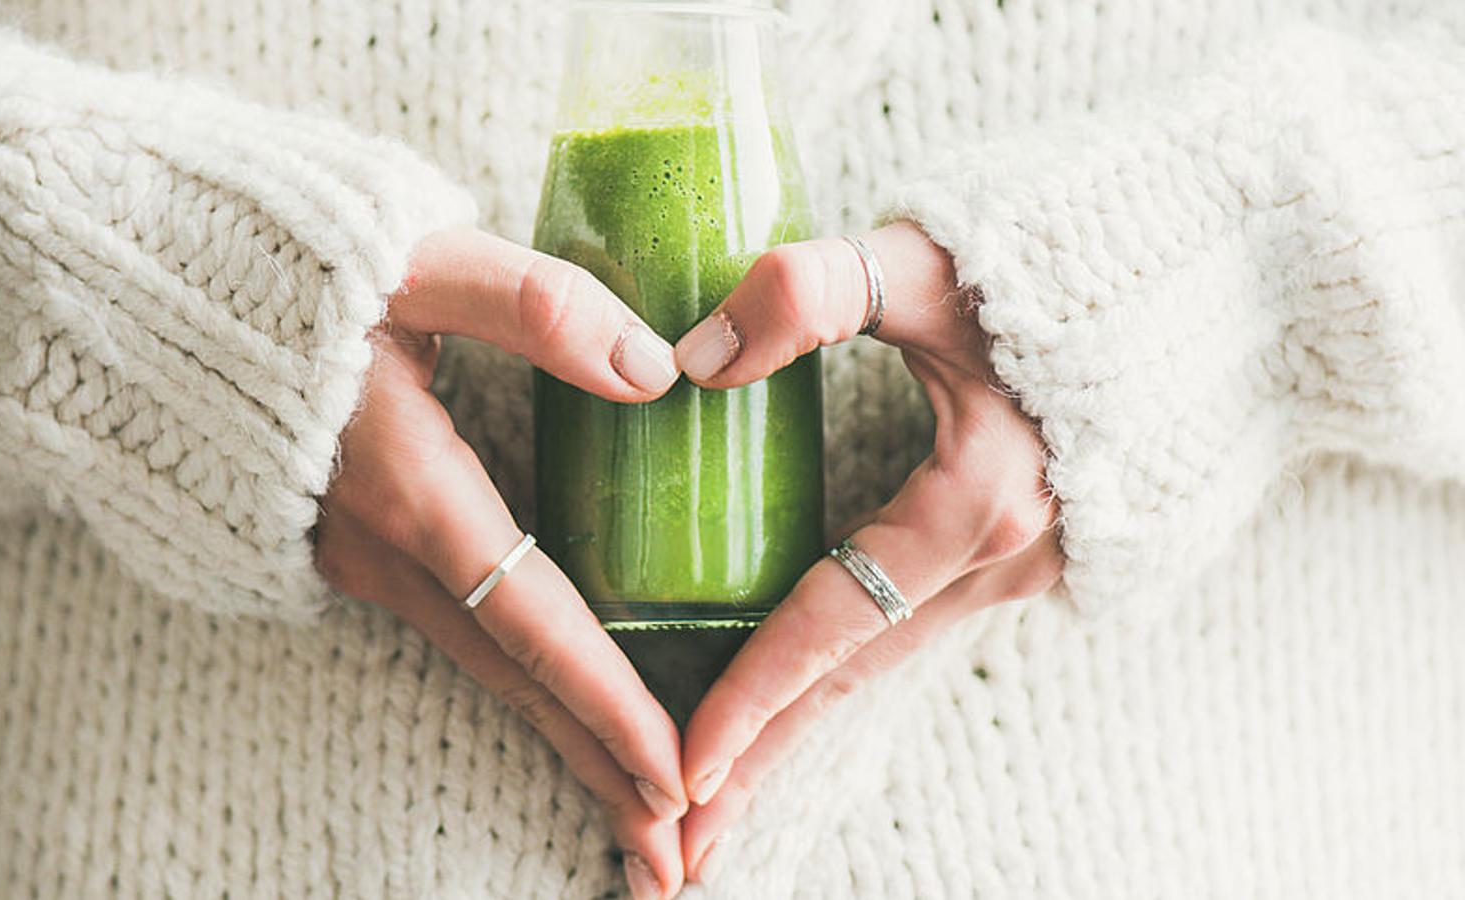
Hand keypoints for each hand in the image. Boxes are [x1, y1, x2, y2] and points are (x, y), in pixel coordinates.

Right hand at [315, 228, 688, 899]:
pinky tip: (555, 709)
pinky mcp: (346, 546)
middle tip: (672, 856)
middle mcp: (383, 550)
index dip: (607, 703)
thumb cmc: (284, 269)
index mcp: (412, 490)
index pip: (533, 623)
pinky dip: (517, 688)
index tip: (673, 778)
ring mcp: (356, 557)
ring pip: (482, 666)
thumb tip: (653, 370)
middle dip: (596, 766)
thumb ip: (534, 307)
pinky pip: (452, 635)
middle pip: (513, 679)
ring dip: (561, 739)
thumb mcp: (414, 262)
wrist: (139, 296)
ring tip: (630, 809)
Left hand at [670, 222, 1064, 878]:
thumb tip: (692, 359)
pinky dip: (853, 673)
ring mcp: (1028, 562)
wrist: (1229, 271)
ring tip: (728, 791)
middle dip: (765, 758)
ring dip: (805, 724)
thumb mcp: (934, 258)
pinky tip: (810, 694)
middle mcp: (1006, 557)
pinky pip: (920, 628)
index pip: (830, 624)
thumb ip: (810, 292)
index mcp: (976, 502)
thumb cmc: (1078, 253)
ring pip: (887, 661)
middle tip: (679, 843)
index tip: (678, 765)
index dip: (750, 695)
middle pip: (853, 678)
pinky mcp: (1036, 548)